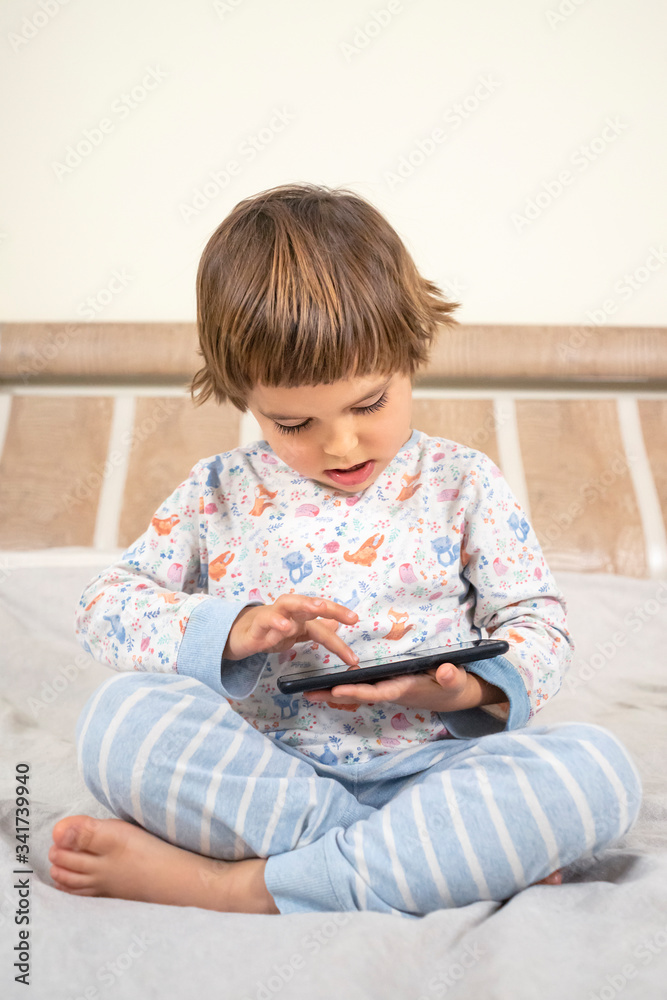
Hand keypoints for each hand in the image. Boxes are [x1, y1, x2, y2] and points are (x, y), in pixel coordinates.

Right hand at [223, 594, 359, 664]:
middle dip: (330, 608)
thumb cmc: (269, 631)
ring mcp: (272, 617)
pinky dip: (275, 622)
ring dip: (303, 604)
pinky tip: (284, 627)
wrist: (239, 636)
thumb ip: (315, 629)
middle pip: (310, 604)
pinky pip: (266, 621)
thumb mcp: (296, 633)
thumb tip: (336, 623)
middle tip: (348, 616)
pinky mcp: (256, 627)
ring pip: (288, 604)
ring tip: (317, 608)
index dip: (339, 618)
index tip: (355, 622)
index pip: (324, 617)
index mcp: (300, 616)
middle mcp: (289, 612)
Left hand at [303, 663, 505, 712]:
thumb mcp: (456, 680)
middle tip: (307, 694)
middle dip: (333, 695)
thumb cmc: (453, 685)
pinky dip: (342, 686)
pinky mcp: (384, 684)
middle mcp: (390, 691)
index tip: (336, 690)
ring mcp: (386, 689)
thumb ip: (452, 676)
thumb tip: (448, 672)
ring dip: (331, 692)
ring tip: (305, 691)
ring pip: (355, 691)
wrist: (453, 694)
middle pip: (358, 694)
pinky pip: (360, 686)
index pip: (377, 691)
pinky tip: (323, 684)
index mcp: (403, 688)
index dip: (357, 692)